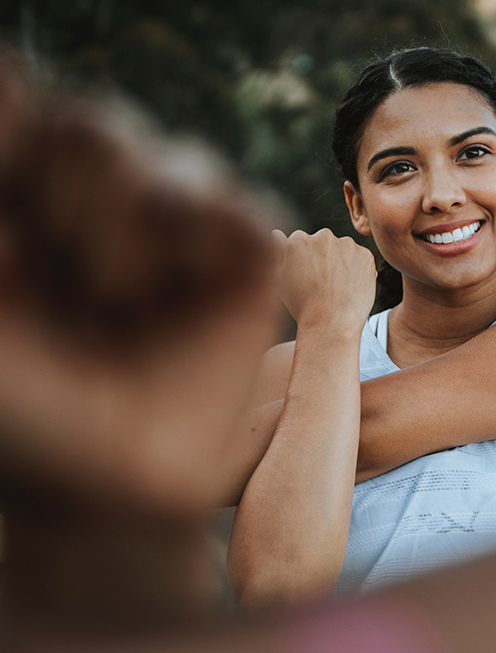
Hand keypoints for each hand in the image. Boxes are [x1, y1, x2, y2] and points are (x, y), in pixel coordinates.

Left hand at [0, 89, 277, 513]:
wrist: (108, 484)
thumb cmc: (26, 410)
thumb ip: (3, 223)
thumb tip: (9, 95)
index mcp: (28, 207)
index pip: (22, 111)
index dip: (17, 124)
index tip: (22, 241)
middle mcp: (98, 207)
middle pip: (84, 128)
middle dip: (66, 200)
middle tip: (57, 282)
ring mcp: (175, 227)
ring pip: (153, 159)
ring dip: (121, 233)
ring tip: (120, 303)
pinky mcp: (241, 252)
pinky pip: (225, 205)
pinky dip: (194, 239)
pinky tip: (167, 294)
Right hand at [271, 228, 374, 335]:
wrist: (331, 324)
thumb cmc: (302, 305)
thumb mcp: (280, 279)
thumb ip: (279, 252)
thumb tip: (277, 234)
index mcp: (298, 239)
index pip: (302, 241)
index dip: (305, 260)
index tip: (307, 276)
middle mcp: (323, 236)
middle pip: (324, 242)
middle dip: (323, 256)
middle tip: (323, 282)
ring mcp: (347, 245)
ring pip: (344, 249)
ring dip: (341, 261)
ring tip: (337, 287)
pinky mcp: (366, 255)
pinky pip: (361, 258)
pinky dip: (358, 269)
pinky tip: (350, 287)